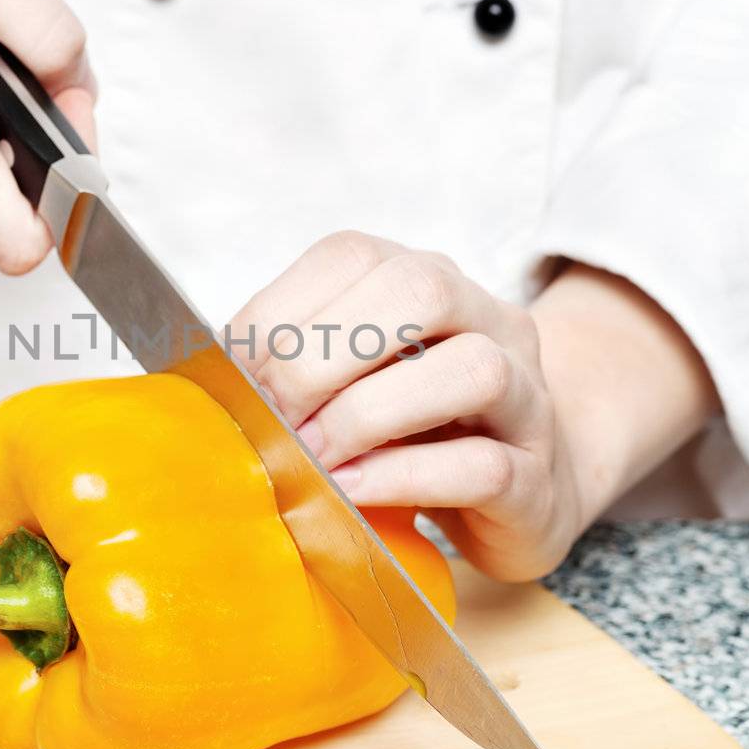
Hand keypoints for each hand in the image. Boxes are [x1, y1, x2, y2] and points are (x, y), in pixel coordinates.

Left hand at [232, 233, 718, 581]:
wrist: (529, 489)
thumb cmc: (420, 432)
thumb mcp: (353, 381)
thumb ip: (294, 366)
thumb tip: (212, 383)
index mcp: (427, 281)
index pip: (353, 257)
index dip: (284, 312)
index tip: (239, 376)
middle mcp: (487, 321)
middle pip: (421, 290)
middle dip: (324, 356)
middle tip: (276, 419)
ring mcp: (525, 397)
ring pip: (471, 370)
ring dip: (369, 416)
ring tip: (316, 460)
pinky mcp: (536, 478)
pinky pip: (483, 466)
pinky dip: (403, 478)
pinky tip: (353, 491)